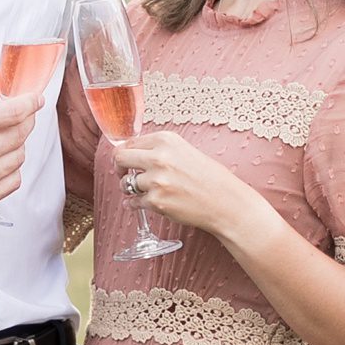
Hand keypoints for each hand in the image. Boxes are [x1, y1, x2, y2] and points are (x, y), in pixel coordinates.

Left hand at [111, 130, 261, 243]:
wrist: (225, 202)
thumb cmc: (210, 178)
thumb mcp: (185, 151)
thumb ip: (160, 150)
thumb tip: (133, 152)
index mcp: (166, 140)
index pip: (129, 142)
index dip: (125, 153)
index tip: (126, 161)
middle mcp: (159, 157)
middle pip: (120, 158)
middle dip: (119, 168)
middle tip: (123, 175)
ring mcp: (156, 180)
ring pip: (126, 184)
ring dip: (131, 189)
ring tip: (147, 192)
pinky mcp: (156, 202)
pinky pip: (133, 203)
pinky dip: (137, 205)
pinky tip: (149, 203)